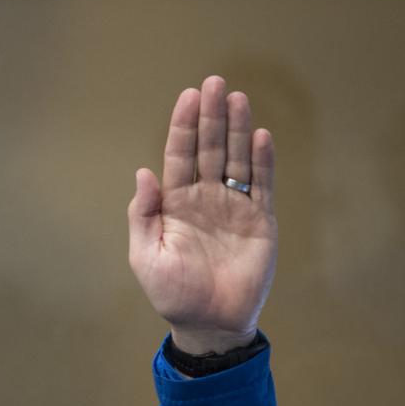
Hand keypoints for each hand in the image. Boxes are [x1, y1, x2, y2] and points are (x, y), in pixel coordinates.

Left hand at [127, 75, 276, 354]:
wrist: (210, 323)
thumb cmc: (174, 294)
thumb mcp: (146, 257)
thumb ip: (143, 216)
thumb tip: (142, 173)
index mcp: (175, 204)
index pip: (179, 157)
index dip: (183, 127)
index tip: (187, 96)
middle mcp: (205, 198)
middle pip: (209, 149)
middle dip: (210, 117)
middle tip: (214, 83)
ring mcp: (234, 207)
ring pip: (236, 159)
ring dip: (237, 129)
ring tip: (237, 98)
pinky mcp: (260, 220)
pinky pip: (262, 184)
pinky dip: (262, 161)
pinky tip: (260, 136)